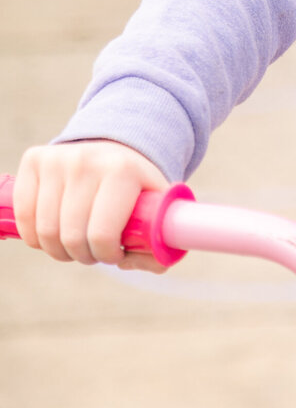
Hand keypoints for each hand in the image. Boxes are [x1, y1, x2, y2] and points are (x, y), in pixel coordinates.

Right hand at [13, 140, 171, 273]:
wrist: (117, 145)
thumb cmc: (137, 188)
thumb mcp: (158, 208)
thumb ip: (159, 243)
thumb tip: (130, 262)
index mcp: (123, 171)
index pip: (102, 235)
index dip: (107, 255)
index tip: (116, 253)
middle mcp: (87, 160)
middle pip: (71, 237)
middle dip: (84, 255)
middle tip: (94, 250)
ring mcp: (58, 158)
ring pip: (45, 232)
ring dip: (60, 250)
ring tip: (76, 242)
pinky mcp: (34, 160)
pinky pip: (24, 217)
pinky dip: (36, 236)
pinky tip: (54, 232)